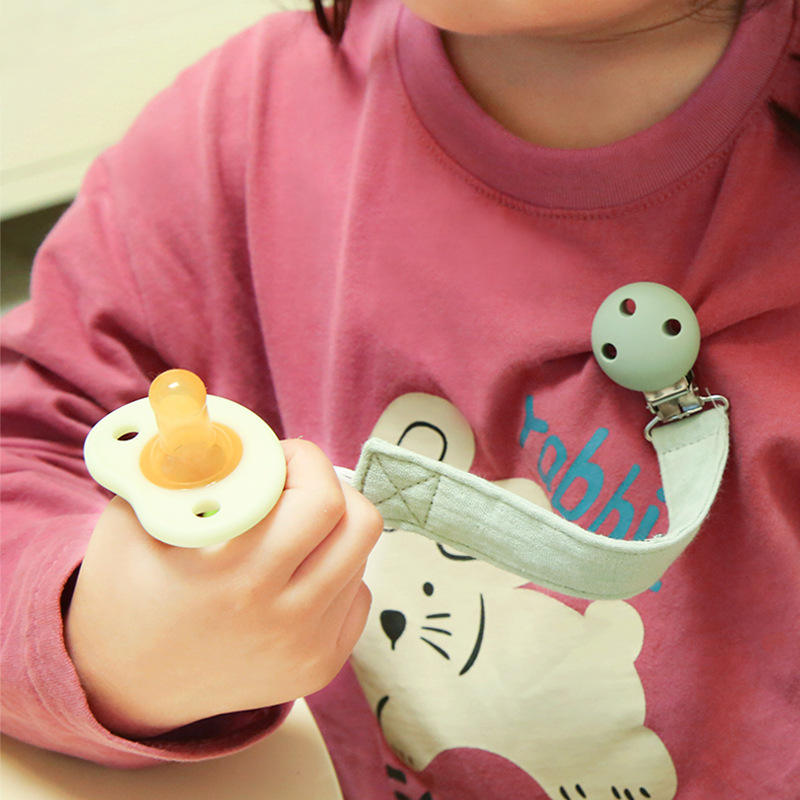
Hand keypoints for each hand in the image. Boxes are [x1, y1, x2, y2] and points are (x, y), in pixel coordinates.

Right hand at [64, 439, 381, 737]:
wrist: (123, 686)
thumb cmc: (125, 589)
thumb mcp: (135, 516)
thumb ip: (184, 467)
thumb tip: (231, 428)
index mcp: (235, 574)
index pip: (319, 497)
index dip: (303, 459)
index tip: (277, 457)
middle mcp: (280, 616)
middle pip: (360, 522)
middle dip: (330, 486)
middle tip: (293, 486)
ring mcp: (305, 647)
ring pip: (362, 557)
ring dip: (333, 529)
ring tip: (290, 531)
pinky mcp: (320, 667)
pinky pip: (358, 596)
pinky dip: (335, 574)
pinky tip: (292, 576)